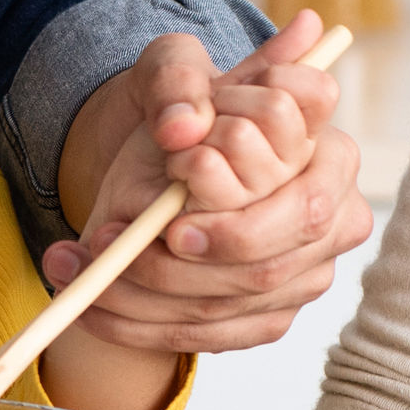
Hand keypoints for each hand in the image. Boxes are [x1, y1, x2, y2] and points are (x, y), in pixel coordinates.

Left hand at [46, 13, 370, 352]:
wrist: (158, 160)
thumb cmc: (179, 110)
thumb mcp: (166, 71)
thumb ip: (177, 79)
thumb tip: (183, 123)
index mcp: (328, 150)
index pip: (304, 195)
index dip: (244, 200)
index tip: (179, 189)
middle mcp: (333, 219)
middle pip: (266, 263)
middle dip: (184, 263)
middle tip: (118, 239)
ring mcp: (305, 277)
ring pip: (226, 305)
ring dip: (140, 292)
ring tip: (76, 259)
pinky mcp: (267, 320)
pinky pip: (204, 338)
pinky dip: (136, 327)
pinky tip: (85, 302)